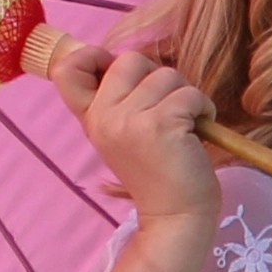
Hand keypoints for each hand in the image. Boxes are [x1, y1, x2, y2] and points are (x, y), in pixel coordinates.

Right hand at [49, 29, 219, 233]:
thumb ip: (118, 101)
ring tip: (185, 126)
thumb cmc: (158, 171)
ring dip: (185, 96)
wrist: (176, 215)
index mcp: (92, 118)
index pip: (68, 69)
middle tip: (167, 109)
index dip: (92, 56)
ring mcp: (130, 120)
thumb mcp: (123, 135)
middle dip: (158, 77)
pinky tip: (198, 132)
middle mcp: (104, 116)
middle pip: (130, 59)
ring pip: (166, 74)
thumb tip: (129, 61)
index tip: (115, 68)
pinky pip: (191, 94)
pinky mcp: (162, 124)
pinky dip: (203, 109)